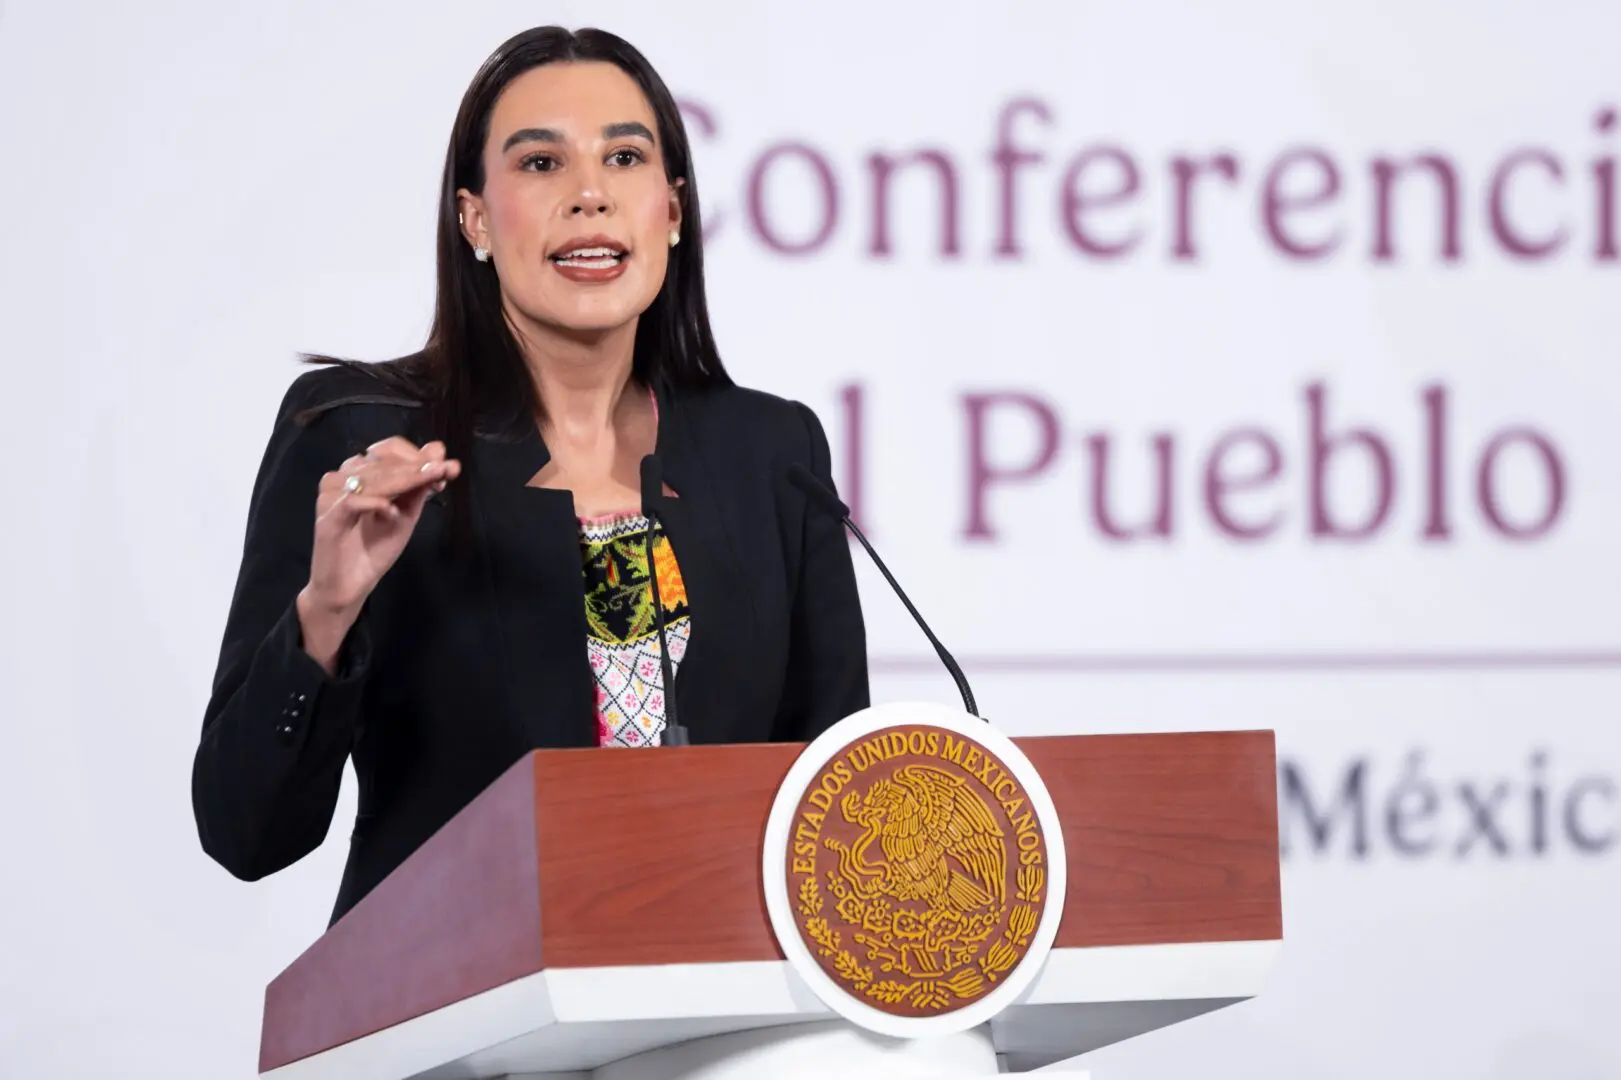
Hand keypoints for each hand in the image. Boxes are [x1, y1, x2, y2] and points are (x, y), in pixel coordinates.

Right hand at [297, 438, 460, 671]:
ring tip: (428, 485)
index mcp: (362, 473)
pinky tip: (392, 511)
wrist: (351, 585)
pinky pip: (351, 502)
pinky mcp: (327, 518)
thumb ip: (420, 484)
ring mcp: (333, 496)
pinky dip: (375, 503)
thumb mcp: (406, 514)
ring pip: (371, 477)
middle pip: (383, 460)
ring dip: (404, 479)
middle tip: (443, 474)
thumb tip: (440, 450)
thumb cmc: (375, 547)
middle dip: (419, 467)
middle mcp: (344, 478)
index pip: (390, 448)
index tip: (446, 469)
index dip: (419, 456)